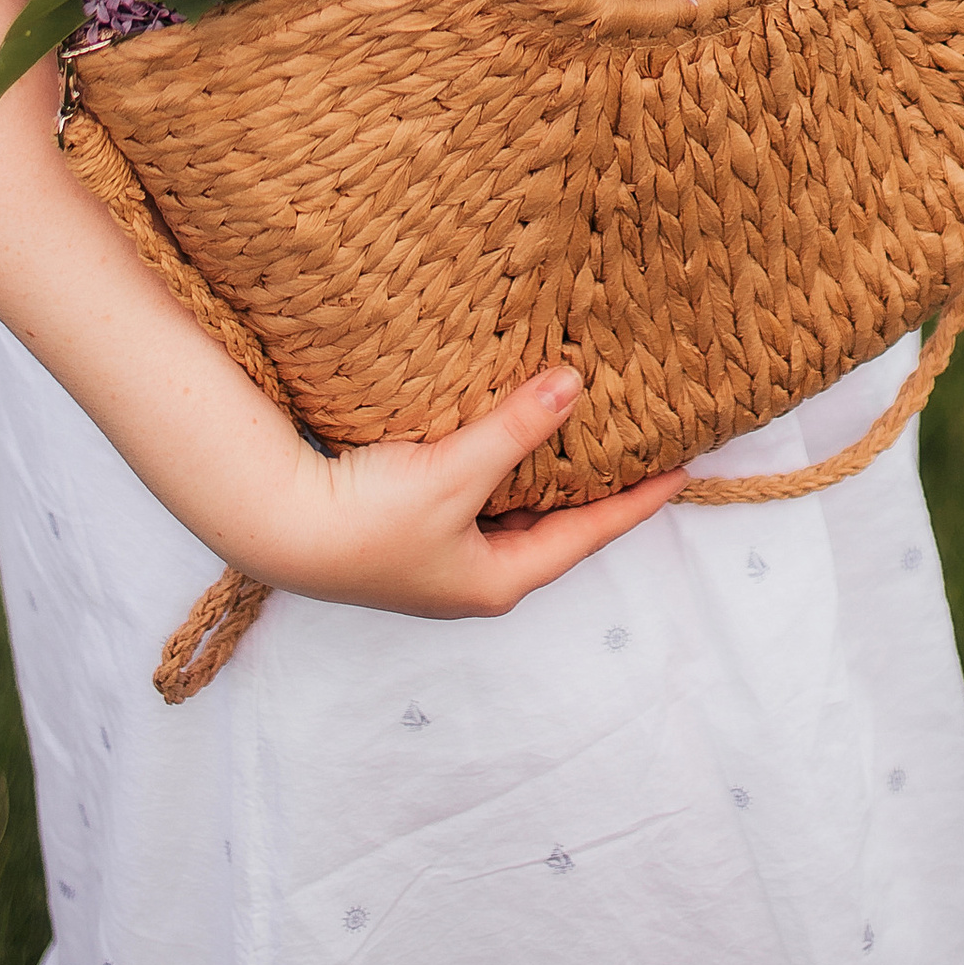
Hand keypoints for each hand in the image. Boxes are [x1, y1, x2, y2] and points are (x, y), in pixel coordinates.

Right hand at [261, 368, 683, 618]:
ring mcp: (446, 554)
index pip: (590, 534)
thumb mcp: (455, 473)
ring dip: (549, 470)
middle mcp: (479, 574)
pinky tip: (514, 431)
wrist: (279, 527)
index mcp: (500, 579)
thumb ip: (517, 430)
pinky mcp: (417, 527)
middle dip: (596, 484)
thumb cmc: (367, 520)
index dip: (638, 500)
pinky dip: (508, 462)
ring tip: (588, 429)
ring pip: (519, 506)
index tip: (684, 470)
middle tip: (641, 442)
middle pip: (557, 522)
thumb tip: (576, 386)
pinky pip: (484, 492)